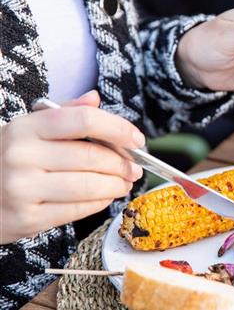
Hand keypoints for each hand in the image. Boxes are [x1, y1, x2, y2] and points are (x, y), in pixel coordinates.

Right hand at [0, 91, 144, 243]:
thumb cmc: (8, 159)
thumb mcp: (29, 130)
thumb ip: (64, 114)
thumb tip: (95, 98)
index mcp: (26, 127)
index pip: (84, 120)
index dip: (118, 129)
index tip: (137, 140)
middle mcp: (22, 156)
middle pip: (92, 157)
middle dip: (123, 164)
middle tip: (135, 168)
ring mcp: (23, 188)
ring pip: (90, 186)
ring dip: (116, 185)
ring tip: (124, 183)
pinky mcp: (27, 218)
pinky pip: (78, 210)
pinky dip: (101, 203)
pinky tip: (106, 197)